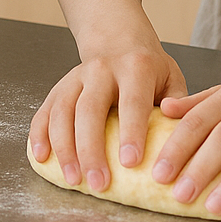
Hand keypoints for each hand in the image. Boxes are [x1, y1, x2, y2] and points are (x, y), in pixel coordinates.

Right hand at [29, 41, 187, 193]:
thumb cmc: (149, 68)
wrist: (117, 38)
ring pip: (63, 111)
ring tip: (73, 179)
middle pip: (90, 109)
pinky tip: (42, 157)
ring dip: (64, 148)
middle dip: (92, 149)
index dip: (131, 131)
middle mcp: (101, 69)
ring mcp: (75, 77)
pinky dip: (39, 135)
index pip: (132, 101)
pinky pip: (44, 111)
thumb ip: (178, 104)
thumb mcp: (171, 76)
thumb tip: (180, 135)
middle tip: (99, 183)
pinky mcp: (59, 87)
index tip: (131, 162)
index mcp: (135, 67)